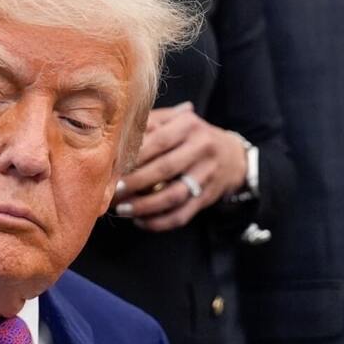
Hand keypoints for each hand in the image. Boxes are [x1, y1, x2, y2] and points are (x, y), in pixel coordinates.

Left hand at [113, 102, 248, 231]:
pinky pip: (181, 215)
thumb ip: (148, 123)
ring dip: (144, 206)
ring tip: (122, 210)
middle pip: (164, 169)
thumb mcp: (174, 121)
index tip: (111, 167)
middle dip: (134, 183)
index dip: (133, 156)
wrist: (231, 156)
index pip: (157, 141)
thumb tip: (115, 136)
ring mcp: (206, 175)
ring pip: (173, 196)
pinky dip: (159, 222)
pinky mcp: (207, 197)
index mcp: (188, 125)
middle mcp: (201, 148)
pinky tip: (140, 222)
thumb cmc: (189, 137)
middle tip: (111, 192)